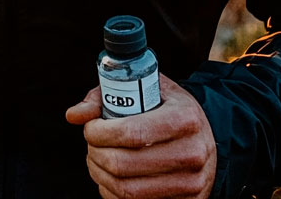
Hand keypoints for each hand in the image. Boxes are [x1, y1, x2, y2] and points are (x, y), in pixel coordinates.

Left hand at [65, 74, 216, 198]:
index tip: (90, 128)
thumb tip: (75, 114)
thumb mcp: (148, 90)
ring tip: (96, 159)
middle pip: (124, 165)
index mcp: (186, 118)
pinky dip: (112, 193)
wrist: (206, 138)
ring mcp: (191, 182)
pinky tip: (110, 178)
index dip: (100, 133)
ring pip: (127, 190)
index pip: (132, 132)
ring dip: (100, 175)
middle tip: (90, 144)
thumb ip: (108, 95)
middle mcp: (193, 152)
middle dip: (95, 154)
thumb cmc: (169, 110)